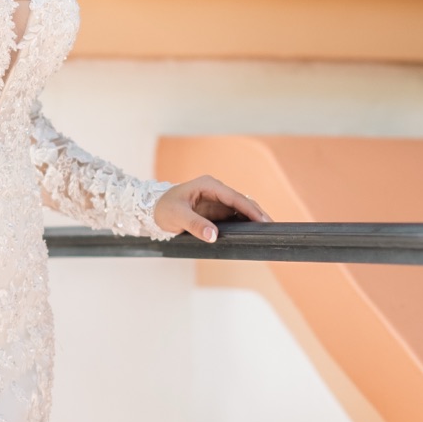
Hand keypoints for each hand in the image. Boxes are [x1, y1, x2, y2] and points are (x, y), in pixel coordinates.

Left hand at [152, 175, 270, 244]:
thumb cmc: (162, 209)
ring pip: (240, 209)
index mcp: (209, 185)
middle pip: (242, 202)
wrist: (151, 210)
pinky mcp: (215, 211)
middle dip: (257, 214)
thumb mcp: (176, 216)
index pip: (235, 197)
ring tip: (267, 232)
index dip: (250, 209)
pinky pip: (233, 217)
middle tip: (272, 228)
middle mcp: (215, 190)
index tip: (263, 220)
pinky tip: (252, 233)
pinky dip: (244, 224)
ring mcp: (216, 201)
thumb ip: (195, 225)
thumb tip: (213, 236)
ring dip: (252, 219)